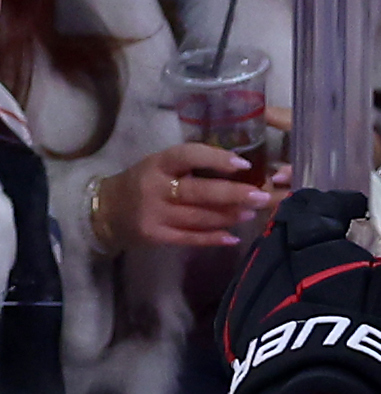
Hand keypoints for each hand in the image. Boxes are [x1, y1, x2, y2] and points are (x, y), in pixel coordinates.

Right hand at [108, 139, 284, 251]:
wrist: (106, 210)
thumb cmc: (143, 183)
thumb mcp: (159, 166)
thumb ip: (190, 167)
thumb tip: (238, 171)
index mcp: (157, 164)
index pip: (187, 155)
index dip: (216, 158)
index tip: (243, 165)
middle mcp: (155, 187)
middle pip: (200, 192)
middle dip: (234, 194)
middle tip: (261, 197)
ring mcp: (155, 213)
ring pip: (199, 217)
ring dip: (229, 216)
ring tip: (251, 213)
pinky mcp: (156, 235)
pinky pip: (190, 238)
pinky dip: (214, 238)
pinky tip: (233, 237)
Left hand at [219, 187, 380, 393]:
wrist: (318, 393)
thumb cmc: (366, 334)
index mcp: (311, 239)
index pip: (319, 204)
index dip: (339, 203)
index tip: (356, 210)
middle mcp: (272, 254)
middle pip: (284, 225)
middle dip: (307, 225)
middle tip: (329, 236)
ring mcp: (248, 287)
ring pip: (264, 256)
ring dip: (286, 256)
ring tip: (308, 270)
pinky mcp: (236, 320)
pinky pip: (252, 290)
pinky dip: (272, 287)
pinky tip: (289, 303)